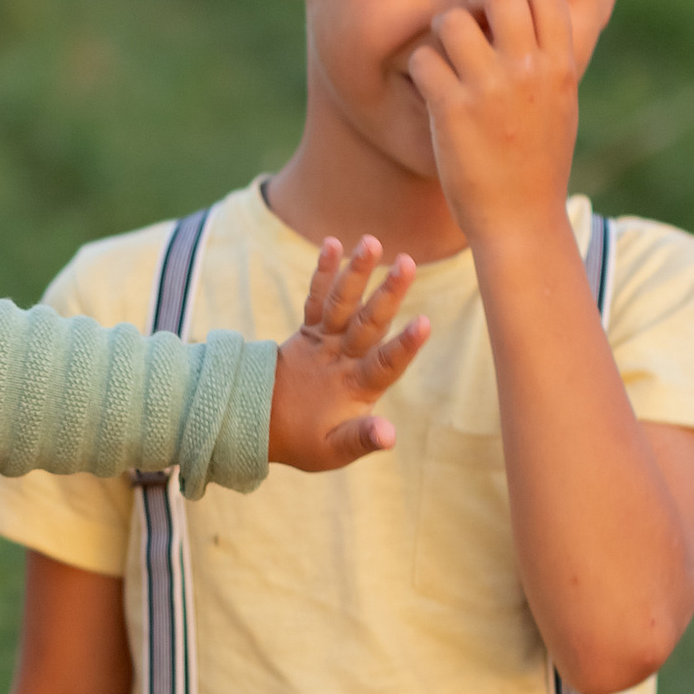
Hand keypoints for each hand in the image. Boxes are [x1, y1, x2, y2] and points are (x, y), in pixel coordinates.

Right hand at [266, 237, 429, 471]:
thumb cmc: (304, 444)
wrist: (269, 428)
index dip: (404, 345)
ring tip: (372, 242)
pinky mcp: (309, 333)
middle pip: (370, 323)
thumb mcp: (330, 451)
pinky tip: (333, 244)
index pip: (386, 364)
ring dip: (358, 274)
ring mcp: (330, 343)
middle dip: (388, 293)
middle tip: (407, 263)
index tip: (424, 322)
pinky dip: (323, 274)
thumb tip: (389, 436)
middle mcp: (349, 360)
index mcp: (360, 388)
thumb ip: (358, 440)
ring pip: (345, 305)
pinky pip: (316, 300)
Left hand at [404, 0, 580, 248]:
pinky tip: (431, 89)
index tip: (503, 16)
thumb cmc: (538, 164)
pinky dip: (421, 70)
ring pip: (452, 20)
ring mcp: (489, 89)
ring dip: (441, 33)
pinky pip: (424, 60)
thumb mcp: (561, 105)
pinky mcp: (452, 110)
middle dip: (476, 1)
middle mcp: (527, 70)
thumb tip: (529, 17)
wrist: (521, 220)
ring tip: (444, 58)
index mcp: (560, 66)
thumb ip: (549, 59)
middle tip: (468, 27)